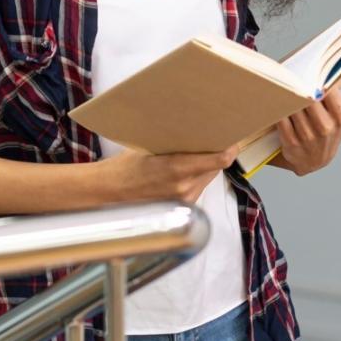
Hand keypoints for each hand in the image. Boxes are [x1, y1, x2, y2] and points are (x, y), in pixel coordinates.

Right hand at [98, 143, 240, 203]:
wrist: (109, 192)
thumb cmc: (126, 167)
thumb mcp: (151, 147)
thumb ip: (178, 144)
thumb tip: (199, 132)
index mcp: (177, 169)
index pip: (219, 160)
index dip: (229, 148)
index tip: (232, 138)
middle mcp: (185, 187)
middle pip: (216, 168)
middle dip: (217, 154)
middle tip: (216, 139)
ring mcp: (185, 200)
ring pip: (208, 178)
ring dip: (207, 166)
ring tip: (198, 153)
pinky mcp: (183, 209)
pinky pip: (198, 188)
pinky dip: (197, 178)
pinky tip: (186, 170)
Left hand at [273, 67, 340, 176]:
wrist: (315, 159)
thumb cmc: (335, 129)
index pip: (329, 90)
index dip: (319, 80)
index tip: (315, 72)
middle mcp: (326, 128)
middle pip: (309, 97)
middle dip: (302, 87)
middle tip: (298, 78)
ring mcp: (308, 137)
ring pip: (294, 107)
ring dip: (290, 97)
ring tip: (290, 89)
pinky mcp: (291, 143)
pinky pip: (282, 119)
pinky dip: (281, 110)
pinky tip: (282, 104)